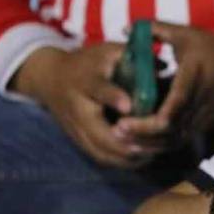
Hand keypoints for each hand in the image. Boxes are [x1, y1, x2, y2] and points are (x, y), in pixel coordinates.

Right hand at [11, 45, 161, 167]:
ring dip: (127, 156)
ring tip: (152, 154)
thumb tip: (163, 66)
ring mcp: (76, 128)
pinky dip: (121, 162)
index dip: (113, 97)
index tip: (129, 106)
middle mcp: (78, 107)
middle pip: (98, 133)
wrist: (51, 79)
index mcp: (85, 80)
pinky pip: (101, 157)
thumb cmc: (88, 63)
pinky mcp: (78, 140)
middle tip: (151, 145)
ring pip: (101, 150)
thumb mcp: (106, 52)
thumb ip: (133, 56)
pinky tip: (142, 158)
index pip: (98, 89)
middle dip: (125, 142)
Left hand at [117, 24, 213, 142]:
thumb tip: (125, 30)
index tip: (123, 120)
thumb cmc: (211, 48)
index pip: (172, 108)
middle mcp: (200, 101)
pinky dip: (161, 143)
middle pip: (170, 130)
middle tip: (117, 131)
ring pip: (176, 140)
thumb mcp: (184, 34)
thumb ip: (154, 29)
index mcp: (194, 77)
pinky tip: (142, 140)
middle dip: (142, 134)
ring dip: (150, 143)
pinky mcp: (206, 125)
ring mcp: (205, 116)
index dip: (149, 120)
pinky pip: (181, 139)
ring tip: (124, 138)